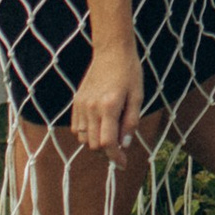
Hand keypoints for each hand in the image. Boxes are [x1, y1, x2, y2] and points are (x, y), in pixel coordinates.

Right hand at [72, 41, 143, 156]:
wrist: (111, 51)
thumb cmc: (129, 72)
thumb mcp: (138, 97)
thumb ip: (131, 122)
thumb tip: (125, 144)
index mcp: (109, 106)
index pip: (107, 143)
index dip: (115, 157)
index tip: (123, 164)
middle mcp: (91, 108)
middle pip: (93, 145)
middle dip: (107, 153)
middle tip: (120, 150)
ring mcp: (81, 105)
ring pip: (82, 139)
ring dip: (95, 144)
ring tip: (110, 137)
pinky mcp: (76, 102)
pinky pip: (76, 128)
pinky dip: (86, 134)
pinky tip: (99, 127)